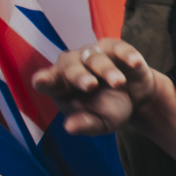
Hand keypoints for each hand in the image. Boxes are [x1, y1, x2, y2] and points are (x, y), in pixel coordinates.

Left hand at [32, 37, 175, 155]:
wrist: (135, 98)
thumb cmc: (109, 109)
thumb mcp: (100, 123)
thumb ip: (85, 125)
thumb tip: (69, 128)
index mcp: (61, 86)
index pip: (49, 81)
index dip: (44, 80)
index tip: (40, 81)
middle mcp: (73, 65)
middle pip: (70, 65)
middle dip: (79, 75)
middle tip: (90, 86)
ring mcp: (93, 54)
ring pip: (95, 57)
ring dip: (107, 70)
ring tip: (118, 83)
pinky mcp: (115, 49)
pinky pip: (118, 48)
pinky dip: (126, 54)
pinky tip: (133, 63)